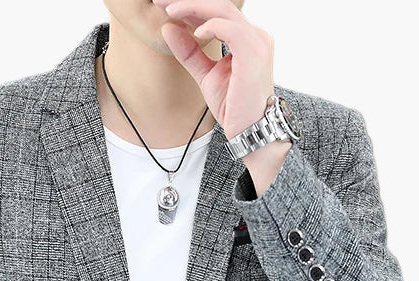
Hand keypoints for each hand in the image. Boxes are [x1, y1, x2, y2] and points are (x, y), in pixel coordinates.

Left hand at [153, 0, 275, 140]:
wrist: (249, 130)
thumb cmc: (234, 106)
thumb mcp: (206, 74)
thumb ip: (189, 53)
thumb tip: (168, 29)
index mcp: (246, 38)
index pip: (217, 12)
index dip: (191, 6)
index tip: (166, 5)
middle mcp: (255, 35)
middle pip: (219, 5)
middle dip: (188, 1)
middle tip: (161, 1)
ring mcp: (257, 42)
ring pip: (223, 10)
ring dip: (194, 7)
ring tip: (170, 10)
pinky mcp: (253, 52)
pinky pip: (230, 29)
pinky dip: (210, 26)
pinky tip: (195, 32)